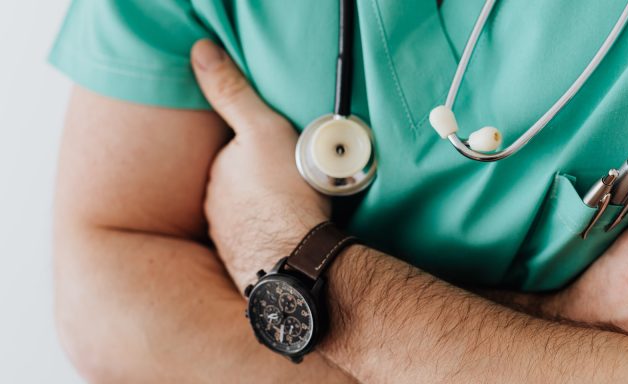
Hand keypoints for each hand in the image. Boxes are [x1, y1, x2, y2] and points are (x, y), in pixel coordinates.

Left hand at [191, 39, 329, 291]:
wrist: (296, 259)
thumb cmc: (285, 192)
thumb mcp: (262, 129)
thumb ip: (231, 92)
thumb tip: (200, 52)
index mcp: (217, 173)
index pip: (234, 154)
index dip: (261, 151)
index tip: (285, 155)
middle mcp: (214, 207)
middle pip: (240, 185)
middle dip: (261, 182)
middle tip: (295, 182)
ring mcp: (228, 238)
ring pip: (248, 215)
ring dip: (266, 212)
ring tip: (297, 212)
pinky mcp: (244, 264)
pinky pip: (259, 243)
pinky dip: (271, 238)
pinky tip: (290, 238)